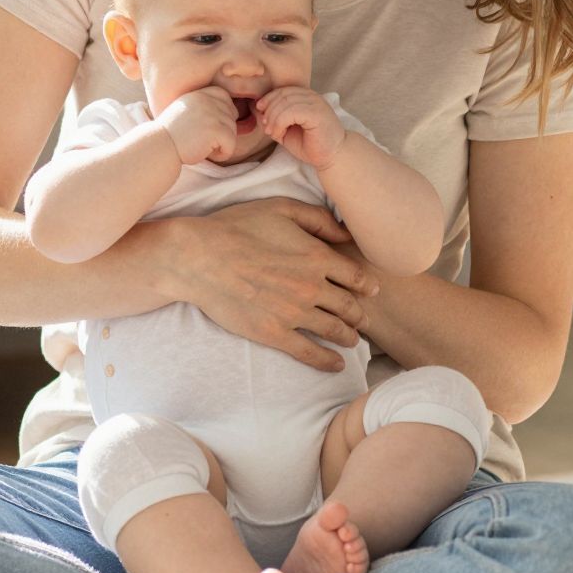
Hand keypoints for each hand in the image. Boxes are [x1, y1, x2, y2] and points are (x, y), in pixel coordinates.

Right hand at [128, 198, 375, 370]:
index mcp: (317, 256)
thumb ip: (318, 219)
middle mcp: (312, 287)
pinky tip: (336, 365)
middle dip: (359, 315)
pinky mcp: (274, 334)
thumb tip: (345, 234)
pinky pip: (309, 353)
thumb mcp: (281, 208)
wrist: (200, 258)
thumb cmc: (238, 227)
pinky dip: (327, 361)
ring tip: (352, 340)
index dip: (366, 286)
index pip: (356, 276)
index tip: (372, 292)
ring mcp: (294, 313)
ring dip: (348, 337)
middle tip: (363, 319)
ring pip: (334, 330)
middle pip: (349, 306)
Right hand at [157, 87, 238, 164]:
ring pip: (233, 132)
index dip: (220, 115)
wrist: (159, 146)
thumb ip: (207, 105)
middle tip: (200, 137)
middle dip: (221, 130)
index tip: (203, 125)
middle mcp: (209, 99)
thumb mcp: (187, 110)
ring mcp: (214, 114)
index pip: (226, 99)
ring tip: (199, 144)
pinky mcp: (218, 130)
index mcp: (202, 93)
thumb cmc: (172, 134)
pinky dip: (221, 154)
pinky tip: (204, 152)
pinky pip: (231, 145)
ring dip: (219, 143)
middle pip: (232, 116)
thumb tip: (236, 112)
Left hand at [258, 87, 347, 168]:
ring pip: (285, 103)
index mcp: (306, 96)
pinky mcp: (317, 113)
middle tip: (267, 128)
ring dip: (273, 119)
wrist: (332, 157)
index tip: (261, 114)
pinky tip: (279, 133)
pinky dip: (280, 123)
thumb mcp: (286, 129)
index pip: (282, 90)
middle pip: (282, 95)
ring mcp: (316, 103)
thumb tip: (256, 107)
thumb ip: (274, 118)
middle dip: (269, 111)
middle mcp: (312, 96)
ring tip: (273, 132)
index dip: (268, 99)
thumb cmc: (310, 144)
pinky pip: (292, 112)